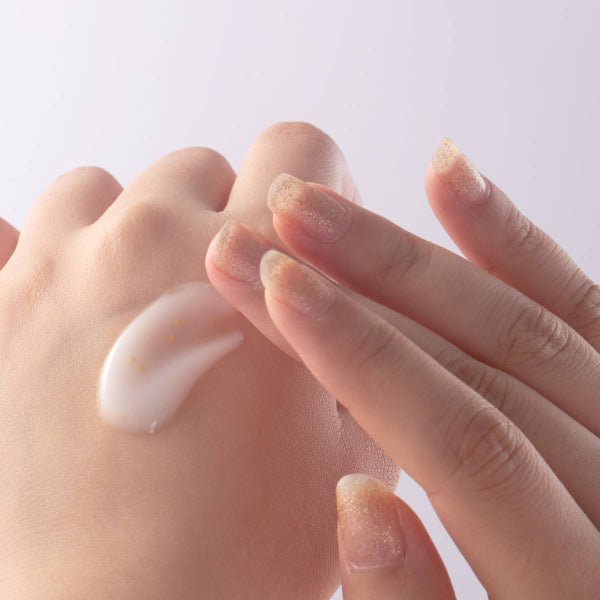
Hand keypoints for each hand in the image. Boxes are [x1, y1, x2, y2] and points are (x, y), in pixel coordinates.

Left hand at [0, 123, 395, 598]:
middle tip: (221, 297)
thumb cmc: (242, 546)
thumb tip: (343, 303)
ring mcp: (53, 266)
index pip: (298, 149)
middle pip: (198, 168)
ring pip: (103, 190)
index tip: (298, 243)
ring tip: (140, 306)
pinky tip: (65, 308)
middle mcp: (146, 238)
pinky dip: (41, 254)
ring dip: (130, 232)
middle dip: (220, 222)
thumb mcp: (348, 441)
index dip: (310, 192)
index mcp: (247, 261)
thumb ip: (359, 350)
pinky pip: (10, 232)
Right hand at [206, 137, 599, 598]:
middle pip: (480, 366)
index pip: (460, 444)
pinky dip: (509, 238)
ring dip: (411, 253)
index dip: (359, 359)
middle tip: (263, 234)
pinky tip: (447, 178)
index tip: (272, 287)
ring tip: (317, 207)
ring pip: (522, 320)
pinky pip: (579, 304)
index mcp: (583, 585)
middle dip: (358, 292)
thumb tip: (358, 501)